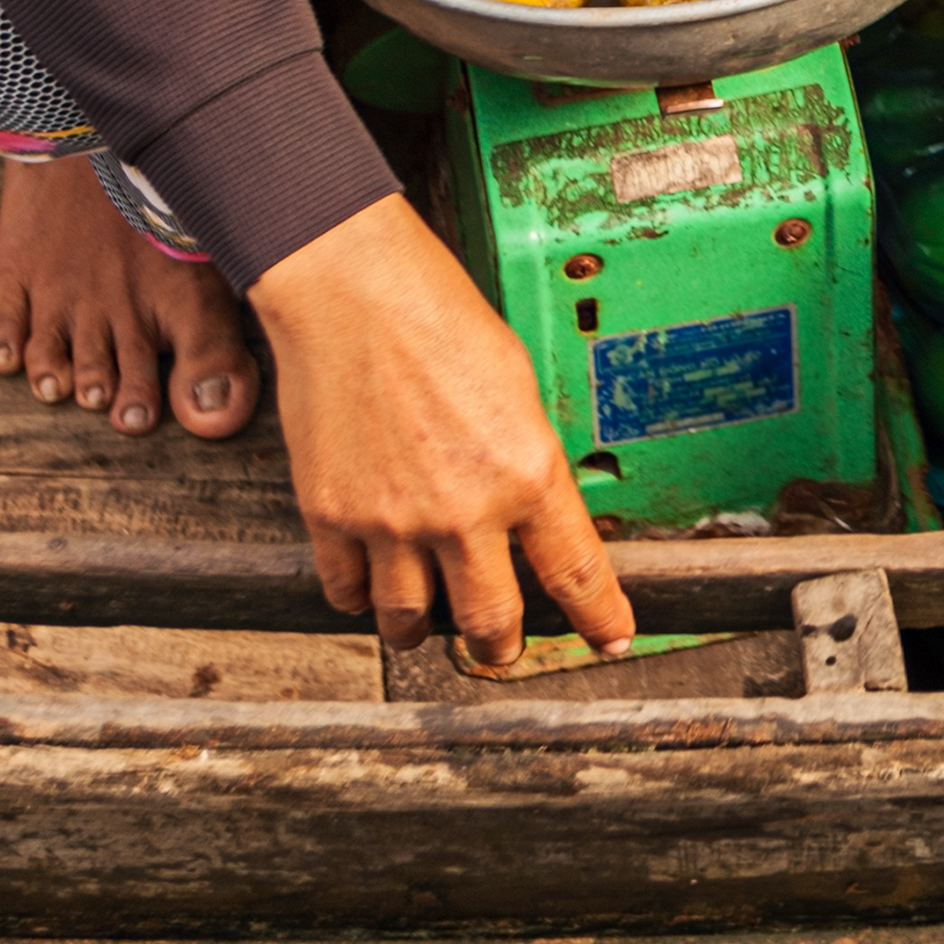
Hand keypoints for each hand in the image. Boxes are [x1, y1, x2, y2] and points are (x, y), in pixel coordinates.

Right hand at [247, 197, 634, 670]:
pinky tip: (369, 588)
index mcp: (527, 473)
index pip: (576, 572)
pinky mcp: (332, 517)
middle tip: (502, 650)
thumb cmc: (441, 321)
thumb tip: (531, 514)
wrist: (353, 293)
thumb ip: (526, 462)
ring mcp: (393, 521)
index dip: (599, 618)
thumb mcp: (519, 390)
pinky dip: (359, 599)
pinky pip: (346, 592)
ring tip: (430, 625)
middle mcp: (464, 511)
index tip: (611, 642)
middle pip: (492, 621)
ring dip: (424, 633)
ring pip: (411, 623)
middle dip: (501, 647)